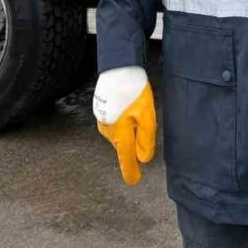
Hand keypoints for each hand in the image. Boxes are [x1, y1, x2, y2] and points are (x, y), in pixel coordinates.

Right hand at [93, 65, 156, 184]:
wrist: (116, 67)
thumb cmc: (132, 90)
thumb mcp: (146, 115)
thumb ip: (146, 139)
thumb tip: (144, 158)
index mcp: (121, 135)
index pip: (126, 159)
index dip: (131, 171)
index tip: (134, 180)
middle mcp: (109, 132)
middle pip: (126, 144)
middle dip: (136, 137)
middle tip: (144, 115)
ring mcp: (103, 122)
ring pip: (121, 133)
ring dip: (130, 126)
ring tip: (136, 105)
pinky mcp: (101, 113)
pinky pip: (116, 123)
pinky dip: (124, 118)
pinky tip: (128, 103)